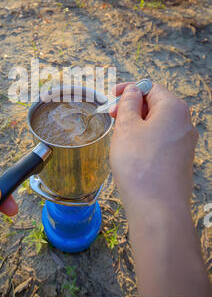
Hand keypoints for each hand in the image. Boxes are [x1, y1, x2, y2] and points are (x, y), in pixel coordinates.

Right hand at [109, 82, 211, 296]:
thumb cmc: (139, 164)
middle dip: (132, 107)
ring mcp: (184, 142)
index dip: (129, 89)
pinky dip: (145, 139)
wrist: (158, 208)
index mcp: (173, 108)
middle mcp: (184, 123)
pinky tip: (132, 152)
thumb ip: (128, 104)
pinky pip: (161, 140)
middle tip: (112, 117)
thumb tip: (132, 92)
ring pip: (157, 124)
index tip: (111, 96)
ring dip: (137, 124)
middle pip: (155, 104)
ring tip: (119, 136)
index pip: (150, 87)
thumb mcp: (127, 127)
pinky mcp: (180, 159)